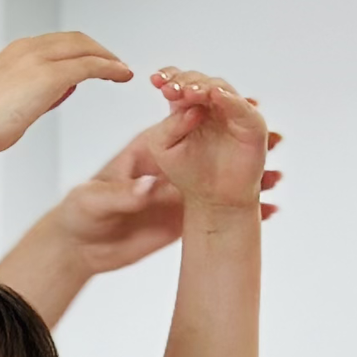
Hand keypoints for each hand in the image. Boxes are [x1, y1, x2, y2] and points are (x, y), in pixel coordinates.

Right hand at [0, 30, 131, 158]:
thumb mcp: (6, 102)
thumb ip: (35, 92)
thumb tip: (62, 89)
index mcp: (13, 53)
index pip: (57, 43)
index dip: (82, 51)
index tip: (96, 62)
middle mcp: (26, 48)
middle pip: (76, 40)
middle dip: (100, 51)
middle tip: (117, 65)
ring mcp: (38, 60)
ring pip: (85, 49)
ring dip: (108, 58)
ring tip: (122, 71)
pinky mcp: (49, 76)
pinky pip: (88, 66)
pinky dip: (109, 69)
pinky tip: (120, 76)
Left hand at [54, 119, 283, 271]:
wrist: (79, 249)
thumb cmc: (79, 213)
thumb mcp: (94, 200)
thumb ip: (122, 193)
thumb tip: (150, 187)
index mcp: (146, 147)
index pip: (181, 121)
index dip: (206, 111)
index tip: (231, 107)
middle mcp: (168, 162)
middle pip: (210, 140)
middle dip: (239, 136)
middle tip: (270, 136)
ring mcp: (177, 188)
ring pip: (219, 174)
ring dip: (248, 173)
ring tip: (278, 175)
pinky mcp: (180, 215)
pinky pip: (216, 210)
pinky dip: (240, 209)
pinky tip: (268, 210)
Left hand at [145, 69, 276, 217]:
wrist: (214, 201)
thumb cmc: (189, 174)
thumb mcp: (164, 149)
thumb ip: (168, 127)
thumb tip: (188, 108)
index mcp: (186, 108)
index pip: (179, 83)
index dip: (169, 77)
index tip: (156, 81)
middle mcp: (210, 106)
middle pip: (199, 81)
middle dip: (186, 82)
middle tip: (173, 89)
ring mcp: (231, 112)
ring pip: (220, 88)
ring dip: (205, 87)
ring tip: (191, 92)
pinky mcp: (251, 124)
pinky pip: (241, 107)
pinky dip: (230, 99)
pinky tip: (215, 96)